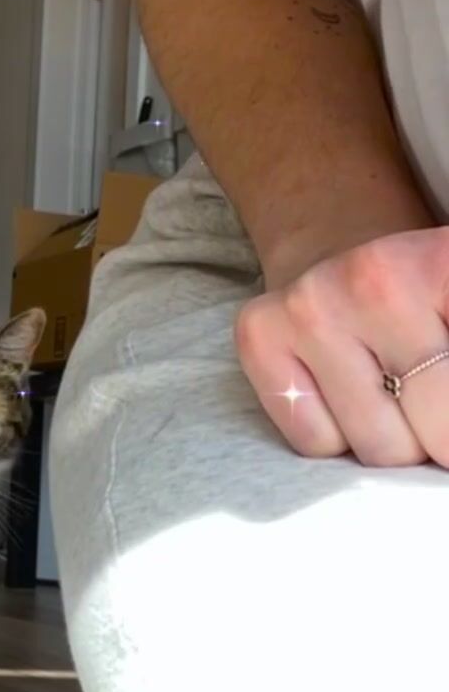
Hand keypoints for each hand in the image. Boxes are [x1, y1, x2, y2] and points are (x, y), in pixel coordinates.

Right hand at [236, 229, 448, 465]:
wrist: (338, 242)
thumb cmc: (430, 298)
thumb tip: (447, 443)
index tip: (443, 396)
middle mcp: (380, 277)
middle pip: (442, 430)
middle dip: (446, 436)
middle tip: (435, 403)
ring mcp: (314, 303)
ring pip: (381, 449)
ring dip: (400, 443)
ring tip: (396, 394)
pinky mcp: (261, 331)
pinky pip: (317, 443)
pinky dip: (338, 437)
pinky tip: (345, 392)